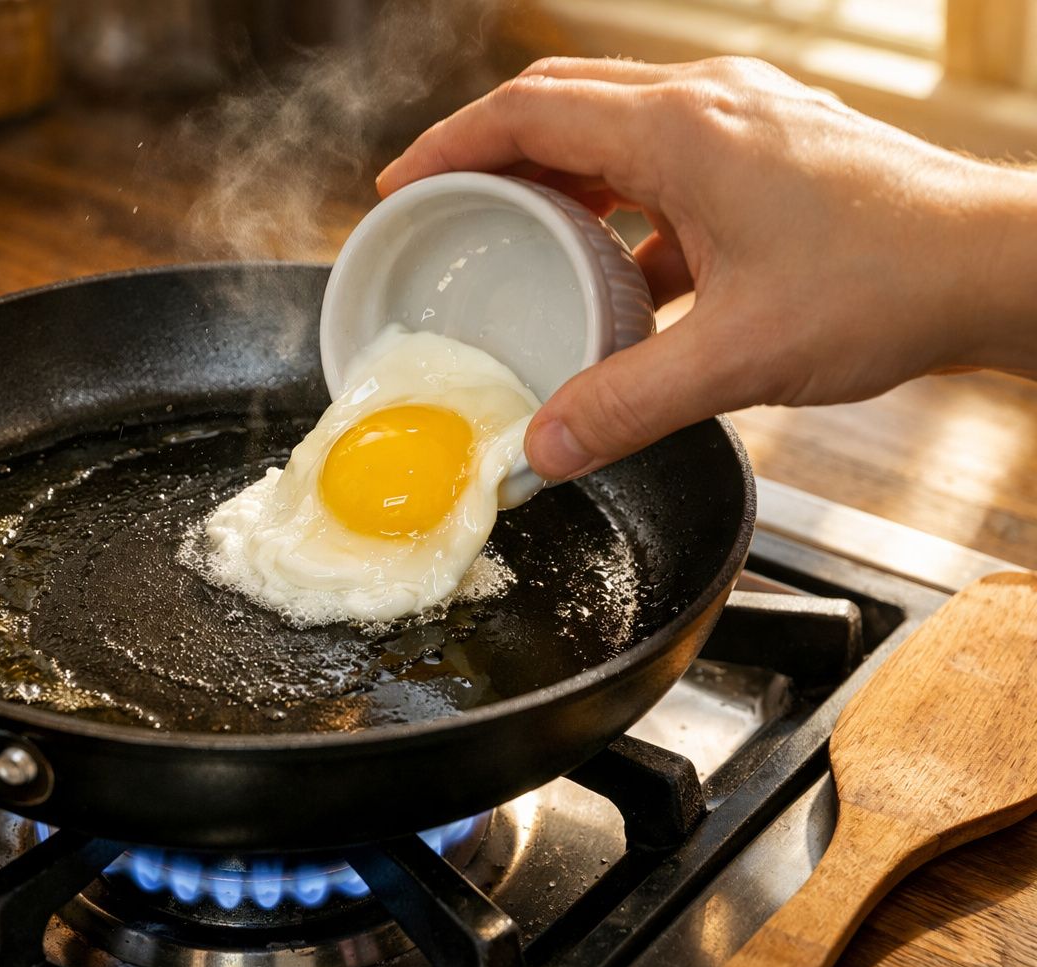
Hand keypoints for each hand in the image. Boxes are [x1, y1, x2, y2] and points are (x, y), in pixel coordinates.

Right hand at [378, 57, 1036, 479]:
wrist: (998, 267)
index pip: (527, 113)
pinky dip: (621, 210)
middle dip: (489, 153)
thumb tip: (543, 452)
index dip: (449, 147)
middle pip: (560, 104)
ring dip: (556, 178)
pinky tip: (617, 276)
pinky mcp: (771, 151)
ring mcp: (743, 121)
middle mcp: (705, 105)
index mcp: (679, 130)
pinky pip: (666, 166)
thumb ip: (625, 406)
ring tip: (516, 240)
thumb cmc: (888, 284)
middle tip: (443, 208)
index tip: (400, 186)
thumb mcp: (736, 358)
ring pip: (613, 130)